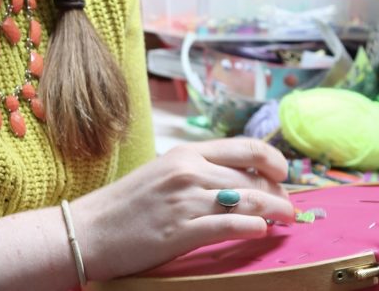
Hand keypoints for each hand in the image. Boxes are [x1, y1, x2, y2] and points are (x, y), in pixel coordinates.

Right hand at [71, 138, 294, 281]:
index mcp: (185, 153)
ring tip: (287, 219)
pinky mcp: (181, 230)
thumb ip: (197, 171)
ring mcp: (185, 200)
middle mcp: (189, 170)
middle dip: (278, 191)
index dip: (272, 159)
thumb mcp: (162, 173)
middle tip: (288, 205)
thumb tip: (235, 180)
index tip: (283, 173)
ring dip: (275, 210)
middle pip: (251, 176)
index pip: (244, 147)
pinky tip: (262, 231)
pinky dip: (252, 227)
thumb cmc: (126, 203)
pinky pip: (228, 225)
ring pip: (247, 199)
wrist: (90, 229)